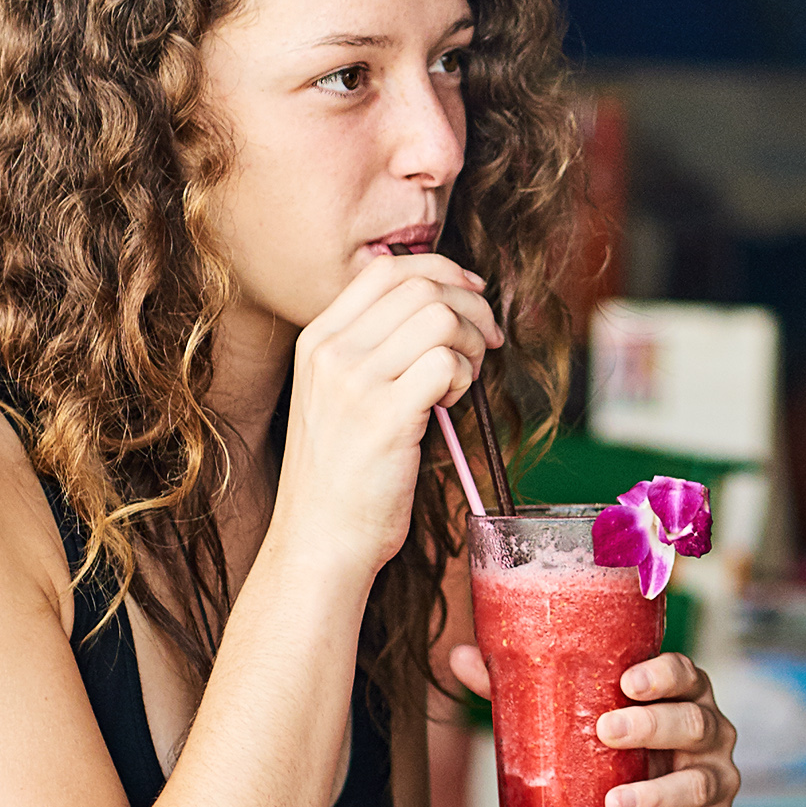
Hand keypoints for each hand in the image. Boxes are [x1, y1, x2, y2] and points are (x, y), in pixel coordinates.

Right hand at [279, 251, 495, 576]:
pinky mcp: (385, 416)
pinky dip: (466, 379)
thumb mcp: (337, 395)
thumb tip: (439, 308)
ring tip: (464, 381)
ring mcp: (355, 382)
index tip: (472, 295)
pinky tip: (452, 406)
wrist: (322, 538)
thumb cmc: (343, 474)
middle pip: (421, 286)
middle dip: (472, 306)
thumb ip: (373, 350)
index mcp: (317, 339)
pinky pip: (447, 364)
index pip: (386, 269)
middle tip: (488, 343)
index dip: (441, 271)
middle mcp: (331, 352)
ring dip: (471, 343)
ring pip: (440, 318)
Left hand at [449, 638, 739, 806]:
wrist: (613, 804)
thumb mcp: (561, 713)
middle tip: (605, 732)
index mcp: (680, 690)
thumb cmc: (595, 743)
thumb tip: (460, 657)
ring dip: (659, 793)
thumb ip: (516, 687)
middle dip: (650, 727)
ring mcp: (715, 775)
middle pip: (691, 722)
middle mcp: (707, 728)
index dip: (661, 675)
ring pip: (699, 781)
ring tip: (615, 804)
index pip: (683, 673)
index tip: (627, 682)